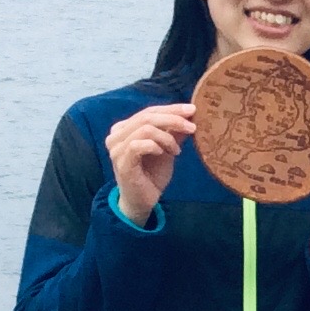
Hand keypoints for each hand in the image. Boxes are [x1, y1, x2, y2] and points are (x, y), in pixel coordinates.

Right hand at [104, 103, 194, 226]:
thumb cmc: (152, 175)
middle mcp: (116, 135)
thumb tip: (189, 116)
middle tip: (192, 126)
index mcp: (124, 129)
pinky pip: (138, 145)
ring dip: (166, 137)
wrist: (142, 201)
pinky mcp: (121, 162)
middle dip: (173, 119)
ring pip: (145, 129)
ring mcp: (116, 148)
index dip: (171, 109)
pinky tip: (164, 154)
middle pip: (147, 117)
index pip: (149, 111)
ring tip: (176, 151)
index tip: (192, 110)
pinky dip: (155, 146)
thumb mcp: (167, 150)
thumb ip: (174, 133)